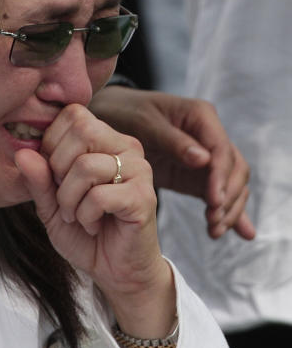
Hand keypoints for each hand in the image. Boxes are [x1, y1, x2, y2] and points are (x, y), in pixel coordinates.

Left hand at [15, 104, 174, 344]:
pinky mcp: (144, 197)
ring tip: (75, 215)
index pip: (72, 115)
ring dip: (69, 199)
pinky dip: (85, 215)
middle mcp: (126, 148)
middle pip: (82, 130)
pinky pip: (100, 195)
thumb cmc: (83, 231)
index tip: (53, 177)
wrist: (115, 270)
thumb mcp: (50, 204)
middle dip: (58, 168)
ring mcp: (139, 170)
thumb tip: (22, 153)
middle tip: (62, 198)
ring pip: (87, 165)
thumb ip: (37, 179)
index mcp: (105, 140)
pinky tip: (92, 224)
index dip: (51, 145)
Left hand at [89, 86, 253, 239]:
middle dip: (228, 196)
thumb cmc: (123, 114)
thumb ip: (172, 140)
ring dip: (229, 208)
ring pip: (231, 183)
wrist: (109, 118)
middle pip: (235, 169)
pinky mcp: (198, 173)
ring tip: (215, 231)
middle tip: (214, 220)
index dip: (221, 176)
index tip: (214, 200)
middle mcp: (209, 134)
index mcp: (200, 116)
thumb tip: (204, 159)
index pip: (222, 150)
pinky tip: (238, 234)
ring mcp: (206, 155)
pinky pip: (218, 192)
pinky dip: (228, 212)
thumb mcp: (143, 123)